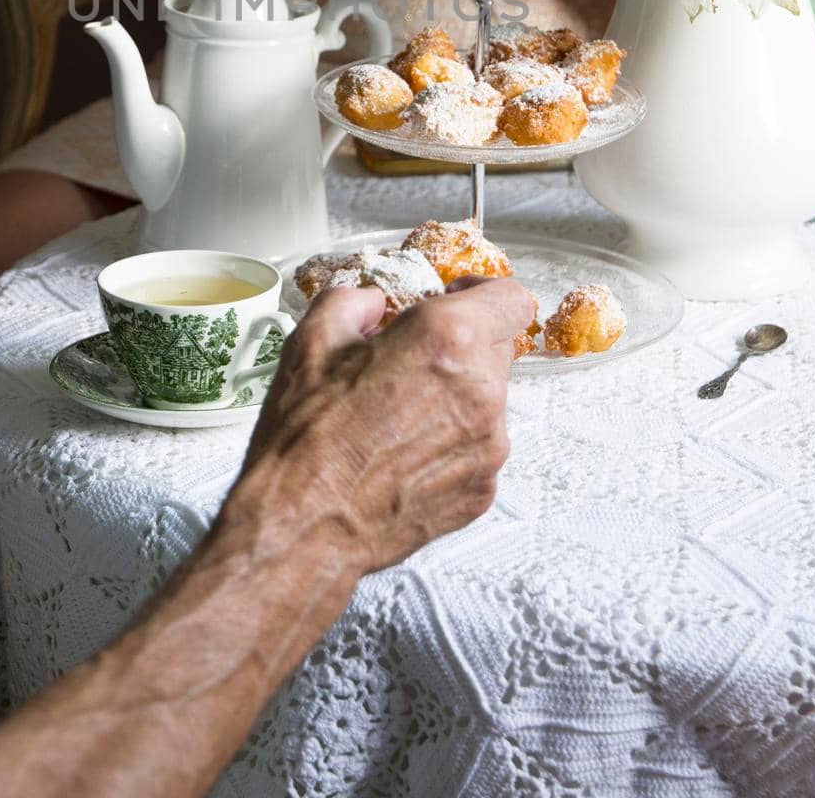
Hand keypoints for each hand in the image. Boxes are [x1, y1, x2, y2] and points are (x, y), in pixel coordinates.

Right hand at [236, 276, 533, 574]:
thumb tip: (372, 303)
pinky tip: (401, 451)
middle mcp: (481, 390)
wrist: (303, 522)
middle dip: (458, 345)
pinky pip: (478, 447)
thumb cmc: (307, 437)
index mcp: (448, 339)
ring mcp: (488, 445)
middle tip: (407, 360)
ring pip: (487, 400)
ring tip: (396, 414)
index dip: (482, 292)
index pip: (511, 297)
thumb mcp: (314, 338)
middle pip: (497, 347)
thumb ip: (356, 300)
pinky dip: (449, 442)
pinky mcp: (482, 489)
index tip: (455, 300)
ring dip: (453, 396)